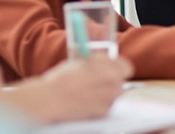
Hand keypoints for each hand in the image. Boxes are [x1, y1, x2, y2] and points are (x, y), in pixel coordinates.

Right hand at [8, 54, 133, 123]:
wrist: (49, 99)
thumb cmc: (61, 78)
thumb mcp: (82, 61)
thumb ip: (98, 62)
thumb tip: (105, 61)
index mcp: (110, 68)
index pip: (125, 67)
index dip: (117, 68)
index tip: (110, 69)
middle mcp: (113, 84)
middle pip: (120, 83)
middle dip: (111, 82)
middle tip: (97, 81)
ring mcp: (109, 100)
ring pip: (113, 96)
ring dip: (104, 94)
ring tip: (86, 92)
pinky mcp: (102, 113)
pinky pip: (105, 107)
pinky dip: (97, 105)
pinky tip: (84, 102)